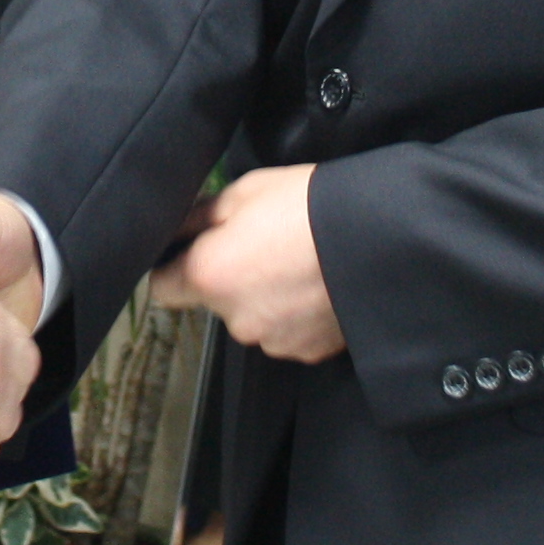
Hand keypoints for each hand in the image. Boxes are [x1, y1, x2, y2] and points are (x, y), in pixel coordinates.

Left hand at [149, 163, 340, 362]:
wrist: (380, 237)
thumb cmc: (308, 205)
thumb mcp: (245, 192)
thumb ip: (200, 216)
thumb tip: (177, 228)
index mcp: (209, 275)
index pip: (163, 288)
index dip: (175, 268)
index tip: (193, 252)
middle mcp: (234, 318)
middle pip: (215, 301)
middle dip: (230, 277)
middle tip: (264, 244)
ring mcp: (273, 340)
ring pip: (253, 318)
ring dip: (266, 298)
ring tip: (298, 263)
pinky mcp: (307, 351)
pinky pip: (288, 332)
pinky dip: (296, 314)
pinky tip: (317, 285)